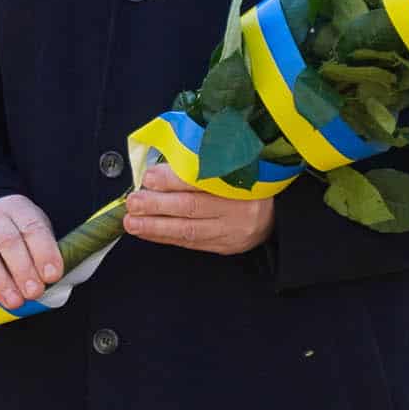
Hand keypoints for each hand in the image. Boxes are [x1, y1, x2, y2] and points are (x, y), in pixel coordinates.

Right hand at [0, 193, 62, 314]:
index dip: (44, 252)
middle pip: (8, 241)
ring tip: (14, 303)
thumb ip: (42, 257)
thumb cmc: (18, 235)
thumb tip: (49, 285)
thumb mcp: (34, 235)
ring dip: (0, 282)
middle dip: (23, 270)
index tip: (52, 276)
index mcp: (18, 209)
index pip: (32, 227)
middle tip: (34, 293)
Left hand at [121, 163, 276, 254]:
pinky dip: (164, 237)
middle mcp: (239, 209)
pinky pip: (190, 242)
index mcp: (243, 181)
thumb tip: (160, 166)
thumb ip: (201, 163)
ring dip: (155, 226)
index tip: (149, 177)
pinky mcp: (225, 246)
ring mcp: (232, 231)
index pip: (203, 181)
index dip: (174, 180)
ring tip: (132, 222)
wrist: (277, 212)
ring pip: (189, 230)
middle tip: (133, 202)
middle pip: (193, 208)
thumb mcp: (234, 164)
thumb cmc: (249, 181)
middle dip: (158, 205)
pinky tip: (146, 231)